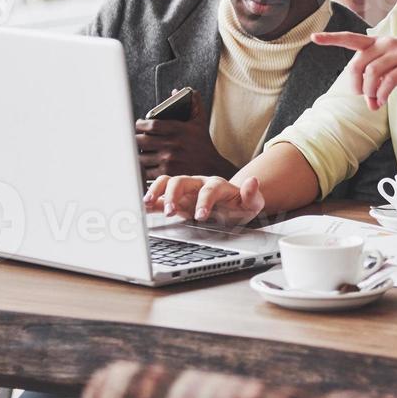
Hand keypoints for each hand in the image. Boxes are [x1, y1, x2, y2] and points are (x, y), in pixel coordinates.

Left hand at [134, 89, 236, 179]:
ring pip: (140, 156)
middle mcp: (172, 144)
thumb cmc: (203, 143)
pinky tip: (143, 164)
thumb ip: (193, 103)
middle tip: (133, 138)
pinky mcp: (167, 173)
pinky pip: (145, 170)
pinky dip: (141, 168)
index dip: (139, 124)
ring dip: (136, 154)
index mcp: (177, 129)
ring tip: (136, 151)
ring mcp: (168, 160)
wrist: (212, 167)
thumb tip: (181, 91)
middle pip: (140, 140)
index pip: (150, 125)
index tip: (137, 125)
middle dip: (134, 139)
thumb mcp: (200, 121)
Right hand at [144, 174, 264, 225]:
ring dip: (157, 192)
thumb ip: (252, 195)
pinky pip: (160, 195)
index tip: (200, 216)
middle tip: (172, 213)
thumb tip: (253, 181)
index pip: (209, 189)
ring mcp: (185, 191)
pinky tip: (143, 208)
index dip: (204, 201)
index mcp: (217, 185)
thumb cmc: (240, 206)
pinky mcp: (176, 199)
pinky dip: (150, 200)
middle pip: (182, 181)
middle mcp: (198, 184)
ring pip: (167, 182)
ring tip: (149, 204)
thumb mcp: (252, 204)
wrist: (232, 206)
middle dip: (174, 195)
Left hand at [313, 31, 396, 109]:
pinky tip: (382, 101)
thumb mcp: (395, 59)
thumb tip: (370, 99)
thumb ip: (379, 73)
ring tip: (374, 103)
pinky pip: (389, 82)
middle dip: (354, 84)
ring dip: (369, 93)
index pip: (351, 38)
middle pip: (357, 64)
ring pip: (371, 74)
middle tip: (361, 95)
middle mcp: (386, 44)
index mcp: (379, 41)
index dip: (332, 39)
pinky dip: (382, 95)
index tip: (314, 38)